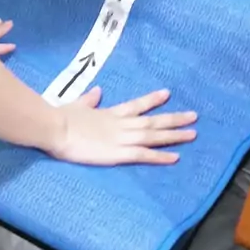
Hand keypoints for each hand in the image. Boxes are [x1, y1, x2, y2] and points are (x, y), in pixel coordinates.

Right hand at [49, 87, 196, 164]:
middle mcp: (121, 124)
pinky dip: (160, 156)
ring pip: (153, 135)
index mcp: (110, 113)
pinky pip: (144, 155)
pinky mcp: (118, 153)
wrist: (55, 128)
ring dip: (174, 135)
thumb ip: (89, 100)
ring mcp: (122, 138)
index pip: (136, 105)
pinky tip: (175, 157)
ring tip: (193, 133)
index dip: (152, 100)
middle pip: (153, 120)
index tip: (167, 94)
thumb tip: (97, 92)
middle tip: (194, 116)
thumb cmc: (60, 117)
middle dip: (174, 118)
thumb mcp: (77, 104)